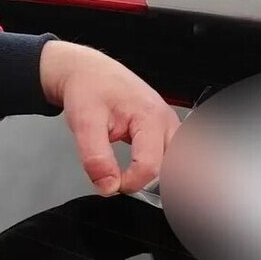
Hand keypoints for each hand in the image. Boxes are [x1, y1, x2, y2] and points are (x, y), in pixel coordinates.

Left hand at [40, 41, 180, 195]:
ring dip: (159, 176)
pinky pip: (173, 157)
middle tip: (122, 181)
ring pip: (176, 165)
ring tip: (132, 175)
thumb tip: (108, 187)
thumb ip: (96, 158)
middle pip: (171, 169)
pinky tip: (142, 169)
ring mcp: (170, 125)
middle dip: (148, 182)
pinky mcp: (166, 130)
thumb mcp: (83, 123)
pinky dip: (162, 168)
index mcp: (150, 117)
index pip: (149, 167)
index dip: (128, 183)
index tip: (109, 183)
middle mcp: (167, 121)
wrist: (90, 72)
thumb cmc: (89, 89)